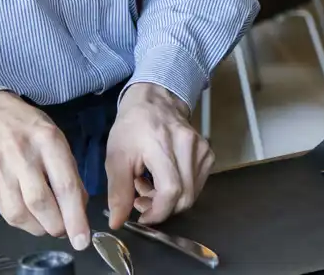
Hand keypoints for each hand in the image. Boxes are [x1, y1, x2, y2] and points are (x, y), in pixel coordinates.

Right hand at [0, 91, 90, 248]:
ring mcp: (0, 170)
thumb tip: (80, 208)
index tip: (83, 239)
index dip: (75, 217)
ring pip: (20, 213)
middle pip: (41, 203)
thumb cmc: (29, 129)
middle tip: (67, 232)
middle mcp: (23, 156)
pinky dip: (23, 223)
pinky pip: (6, 213)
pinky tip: (32, 219)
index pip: (65, 186)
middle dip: (58, 226)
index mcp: (48, 141)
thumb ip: (68, 171)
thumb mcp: (56, 139)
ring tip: (50, 226)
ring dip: (40, 228)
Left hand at [104, 83, 214, 228]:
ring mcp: (202, 149)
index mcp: (162, 144)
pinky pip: (196, 184)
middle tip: (141, 200)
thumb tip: (118, 222)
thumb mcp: (116, 158)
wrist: (154, 100)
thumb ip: (118, 192)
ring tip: (149, 186)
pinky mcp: (208, 153)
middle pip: (185, 196)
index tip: (142, 217)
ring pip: (192, 193)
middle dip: (162, 208)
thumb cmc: (132, 128)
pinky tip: (162, 179)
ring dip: (169, 200)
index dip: (158, 212)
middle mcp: (188, 146)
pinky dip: (180, 190)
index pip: (171, 189)